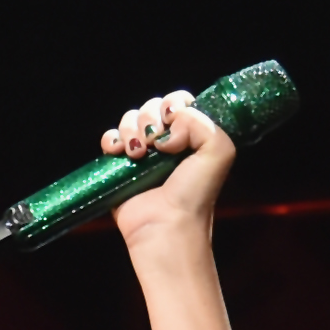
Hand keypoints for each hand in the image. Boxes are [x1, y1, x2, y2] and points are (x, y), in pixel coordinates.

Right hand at [101, 89, 236, 259]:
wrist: (166, 227)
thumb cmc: (194, 194)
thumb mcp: (219, 151)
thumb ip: (202, 122)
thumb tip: (166, 127)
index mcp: (193, 136)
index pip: (179, 102)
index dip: (173, 103)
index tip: (172, 120)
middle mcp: (168, 143)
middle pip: (152, 107)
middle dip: (150, 117)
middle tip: (155, 143)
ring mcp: (142, 154)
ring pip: (129, 119)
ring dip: (131, 129)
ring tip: (138, 155)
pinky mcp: (119, 168)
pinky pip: (110, 139)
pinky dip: (111, 140)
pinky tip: (119, 153)